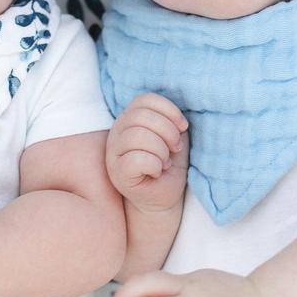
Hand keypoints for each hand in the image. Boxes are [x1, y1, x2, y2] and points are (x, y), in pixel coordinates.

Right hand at [106, 93, 188, 213]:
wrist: (163, 196)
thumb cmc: (167, 163)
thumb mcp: (172, 136)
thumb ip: (169, 120)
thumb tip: (178, 119)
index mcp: (130, 118)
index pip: (144, 99)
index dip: (168, 110)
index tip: (182, 127)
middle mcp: (117, 131)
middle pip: (141, 116)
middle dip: (167, 132)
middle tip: (175, 148)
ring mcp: (114, 152)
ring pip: (137, 136)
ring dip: (161, 150)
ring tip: (165, 161)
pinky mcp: (118, 173)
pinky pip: (136, 159)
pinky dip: (154, 164)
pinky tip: (157, 171)